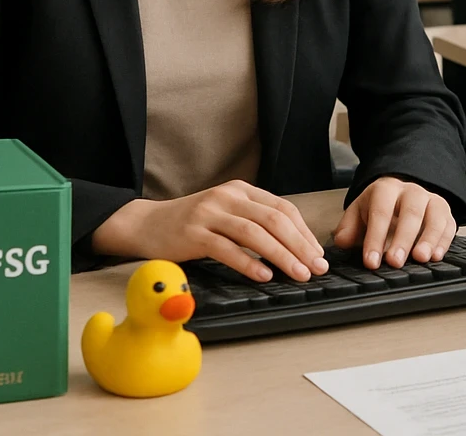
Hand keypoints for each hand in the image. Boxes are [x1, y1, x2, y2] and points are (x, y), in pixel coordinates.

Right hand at [90, 180, 328, 282]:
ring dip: (281, 256)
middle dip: (300, 246)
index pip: (283, 208)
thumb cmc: (192, 224)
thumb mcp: (226, 212)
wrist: (147, 224)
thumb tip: (295, 246)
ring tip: (298, 274)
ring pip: (254, 233)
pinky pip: (226, 248)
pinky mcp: (193, 233)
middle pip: (273, 220)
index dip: (304, 232)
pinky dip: (248, 263)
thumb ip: (254, 221)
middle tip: (316, 268)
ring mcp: (209, 213)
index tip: (318, 255)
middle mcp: (227, 196)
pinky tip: (263, 276)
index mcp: (240, 190)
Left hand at [333, 176, 455, 270]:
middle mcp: (411, 192)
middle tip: (394, 262)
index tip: (371, 261)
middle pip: (410, 213)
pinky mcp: (445, 213)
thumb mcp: (360, 212)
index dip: (375, 237)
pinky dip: (443, 241)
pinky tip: (436, 256)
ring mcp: (431, 201)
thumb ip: (349, 227)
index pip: (380, 212)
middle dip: (402, 239)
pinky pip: (449, 225)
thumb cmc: (379, 206)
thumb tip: (342, 242)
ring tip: (420, 258)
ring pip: (434, 217)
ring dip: (428, 239)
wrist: (401, 192)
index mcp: (386, 189)